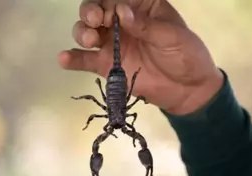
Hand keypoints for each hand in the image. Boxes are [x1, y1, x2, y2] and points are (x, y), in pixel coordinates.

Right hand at [58, 0, 222, 114]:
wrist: (187, 90)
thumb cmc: (185, 56)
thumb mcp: (172, 36)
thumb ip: (146, 25)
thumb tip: (121, 12)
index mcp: (140, 8)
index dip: (107, 2)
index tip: (109, 13)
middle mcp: (121, 22)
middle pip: (96, 10)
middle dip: (90, 12)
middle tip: (95, 21)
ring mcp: (111, 44)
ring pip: (86, 31)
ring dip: (81, 32)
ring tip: (89, 40)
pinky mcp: (106, 65)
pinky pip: (85, 60)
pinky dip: (73, 59)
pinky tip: (64, 58)